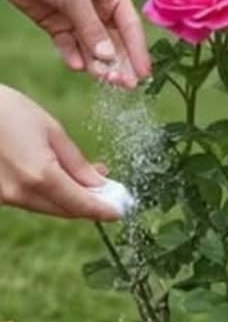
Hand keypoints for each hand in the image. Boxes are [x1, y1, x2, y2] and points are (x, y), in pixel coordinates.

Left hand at [0, 0, 150, 88]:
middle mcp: (99, 8)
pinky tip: (76, 65)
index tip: (143, 75)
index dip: (137, 51)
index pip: (130, 27)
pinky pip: (70, 47)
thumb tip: (108, 58)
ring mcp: (77, 18)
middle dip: (119, 63)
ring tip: (100, 77)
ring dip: (97, 64)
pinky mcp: (57, 26)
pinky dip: (73, 57)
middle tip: (124, 84)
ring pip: (93, 49)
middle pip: (115, 42)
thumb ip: (91, 28)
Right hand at [0, 85, 120, 220]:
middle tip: (112, 194)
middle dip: (92, 205)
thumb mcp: (50, 130)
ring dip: (73, 199)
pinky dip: (52, 194)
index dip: (105, 210)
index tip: (122, 210)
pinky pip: (33, 200)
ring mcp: (6, 197)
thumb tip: (99, 184)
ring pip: (50, 207)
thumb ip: (76, 163)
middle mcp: (22, 193)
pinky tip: (65, 178)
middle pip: (67, 211)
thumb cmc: (6, 110)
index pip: (82, 205)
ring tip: (92, 180)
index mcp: (40, 176)